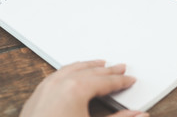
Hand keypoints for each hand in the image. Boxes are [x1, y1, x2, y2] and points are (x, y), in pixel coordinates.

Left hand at [20, 60, 148, 116]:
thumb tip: (139, 115)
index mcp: (75, 89)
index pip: (105, 81)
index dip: (120, 81)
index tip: (130, 80)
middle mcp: (59, 84)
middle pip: (90, 71)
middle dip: (107, 70)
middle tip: (120, 68)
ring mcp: (46, 88)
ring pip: (71, 68)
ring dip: (88, 66)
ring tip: (99, 64)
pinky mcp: (36, 95)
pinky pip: (57, 74)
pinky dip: (70, 70)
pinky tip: (72, 73)